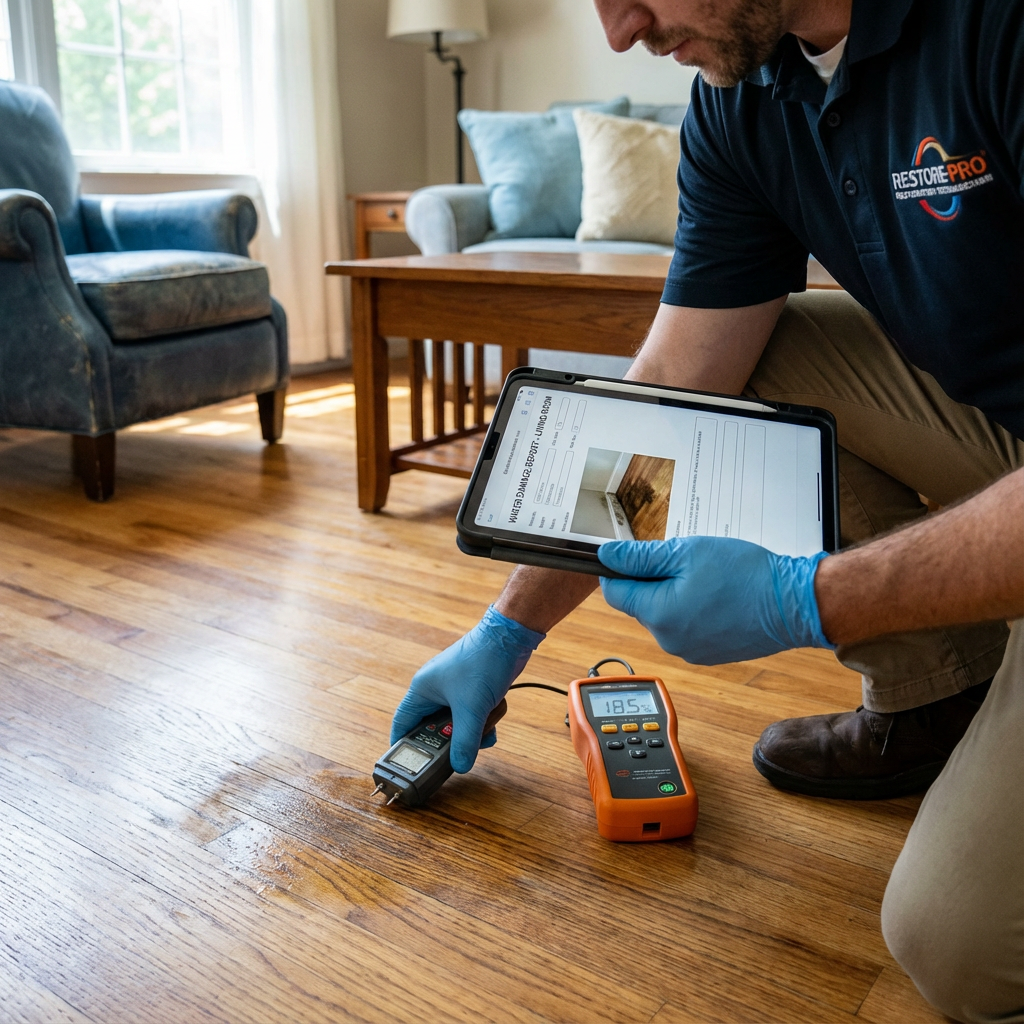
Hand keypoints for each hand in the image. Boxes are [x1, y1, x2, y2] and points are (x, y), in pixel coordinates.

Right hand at [390, 605, 544, 772]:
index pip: (403, 723)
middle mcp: (434, 689)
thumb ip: (464, 741)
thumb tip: (460, 766)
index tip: (410, 765)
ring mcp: (453, 689)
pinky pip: (470, 715)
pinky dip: (481, 722)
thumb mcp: (472, 709)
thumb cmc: (483, 662)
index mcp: (422, 689)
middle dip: (449, 740)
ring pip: (455, 723)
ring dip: (469, 732)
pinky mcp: (471, 689)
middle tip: (459, 752)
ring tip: (483, 733)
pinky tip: (492, 722)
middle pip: (432, 727)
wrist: (510, 638)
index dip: (404, 745)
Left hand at [598, 537, 833, 664]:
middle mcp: (668, 640)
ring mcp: (688, 651)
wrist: (794, 604)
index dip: (618, 569)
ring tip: (707, 580)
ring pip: (663, 616)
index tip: (631, 556)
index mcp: (658, 614)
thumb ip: (641, 557)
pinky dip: (693, 611)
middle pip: (640, 604)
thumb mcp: (686, 553)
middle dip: (653, 581)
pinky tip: (717, 597)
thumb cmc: (745, 575)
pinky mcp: (706, 654)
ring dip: (674, 595)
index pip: (614, 593)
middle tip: (685, 562)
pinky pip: (685, 629)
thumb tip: (607, 556)